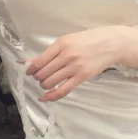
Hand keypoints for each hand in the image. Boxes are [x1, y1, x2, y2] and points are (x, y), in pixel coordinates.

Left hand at [19, 26, 137, 100]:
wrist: (110, 43)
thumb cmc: (87, 40)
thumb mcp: (67, 41)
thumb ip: (49, 52)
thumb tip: (27, 61)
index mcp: (61, 44)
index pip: (39, 61)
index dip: (30, 69)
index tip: (29, 72)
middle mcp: (66, 55)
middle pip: (43, 73)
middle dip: (38, 78)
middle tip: (40, 77)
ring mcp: (74, 67)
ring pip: (50, 82)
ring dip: (44, 85)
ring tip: (46, 83)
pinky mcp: (82, 77)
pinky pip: (63, 91)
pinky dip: (52, 96)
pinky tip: (45, 98)